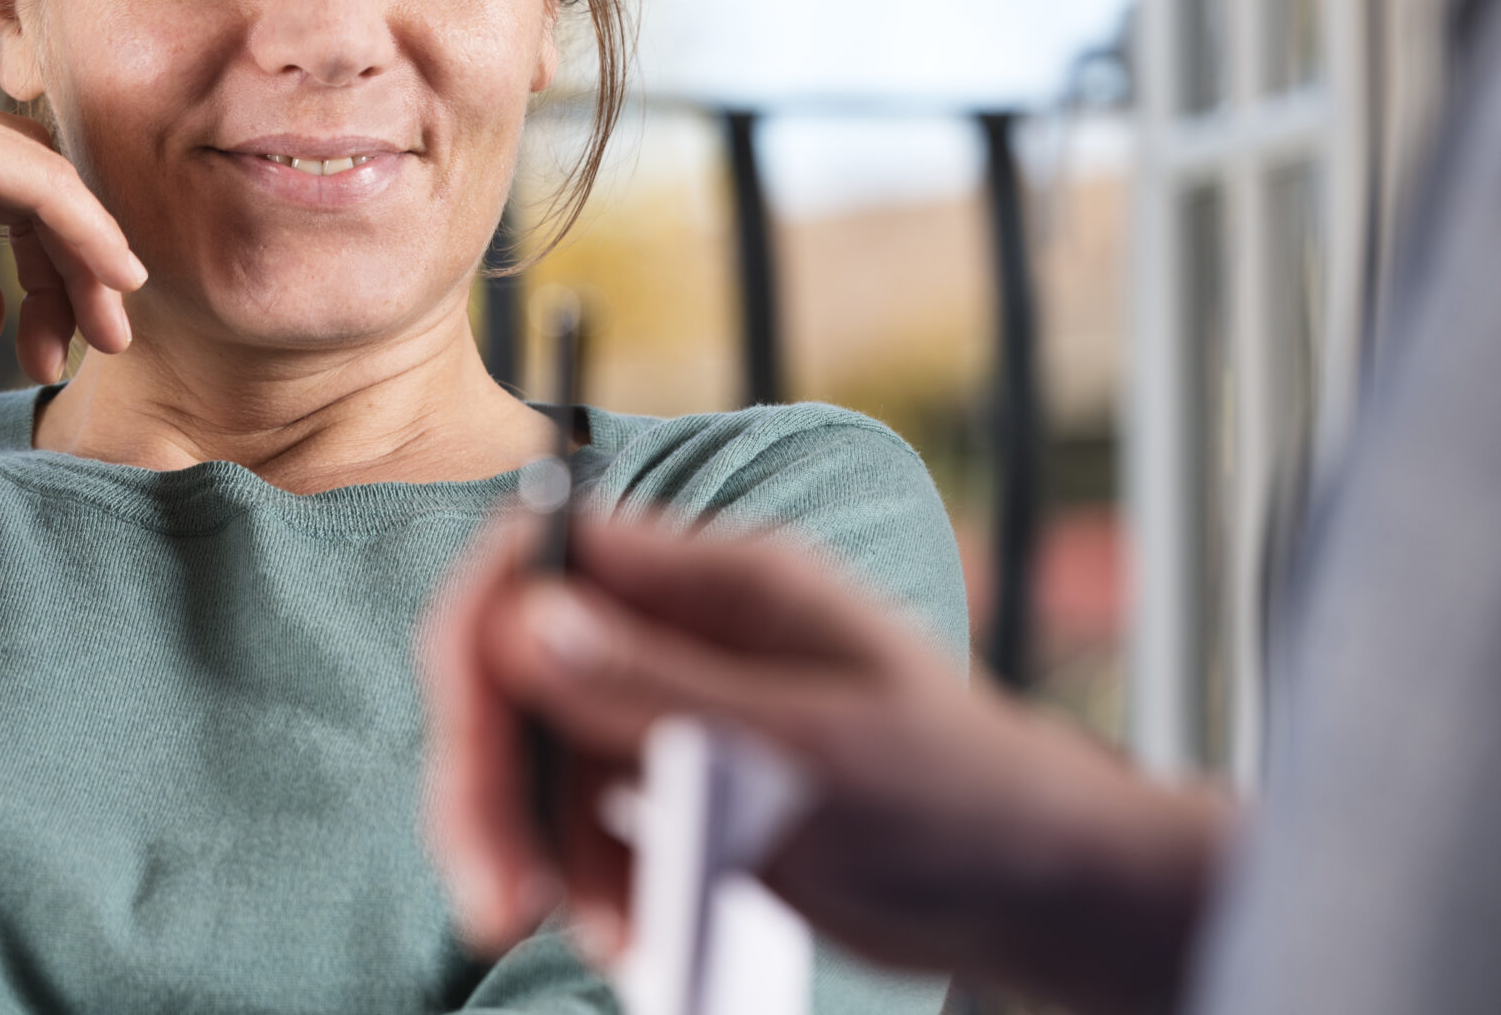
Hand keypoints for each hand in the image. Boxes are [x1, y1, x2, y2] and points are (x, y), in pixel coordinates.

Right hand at [0, 66, 144, 380]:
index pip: (7, 181)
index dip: (47, 258)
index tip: (64, 332)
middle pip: (38, 180)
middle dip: (78, 264)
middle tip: (108, 338)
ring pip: (51, 186)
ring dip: (89, 264)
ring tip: (109, 338)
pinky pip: (48, 187)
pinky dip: (90, 237)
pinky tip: (116, 286)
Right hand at [420, 516, 1235, 1014]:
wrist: (1029, 888)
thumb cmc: (956, 793)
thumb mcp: (808, 748)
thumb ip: (660, 688)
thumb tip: (524, 620)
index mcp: (716, 579)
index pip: (542, 562)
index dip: (483, 641)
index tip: (471, 747)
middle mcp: (681, 630)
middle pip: (516, 671)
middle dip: (490, 784)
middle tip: (500, 900)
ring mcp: (676, 707)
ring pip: (537, 759)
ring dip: (543, 854)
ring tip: (615, 938)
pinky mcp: (681, 785)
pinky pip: (582, 824)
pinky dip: (588, 882)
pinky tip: (634, 935)